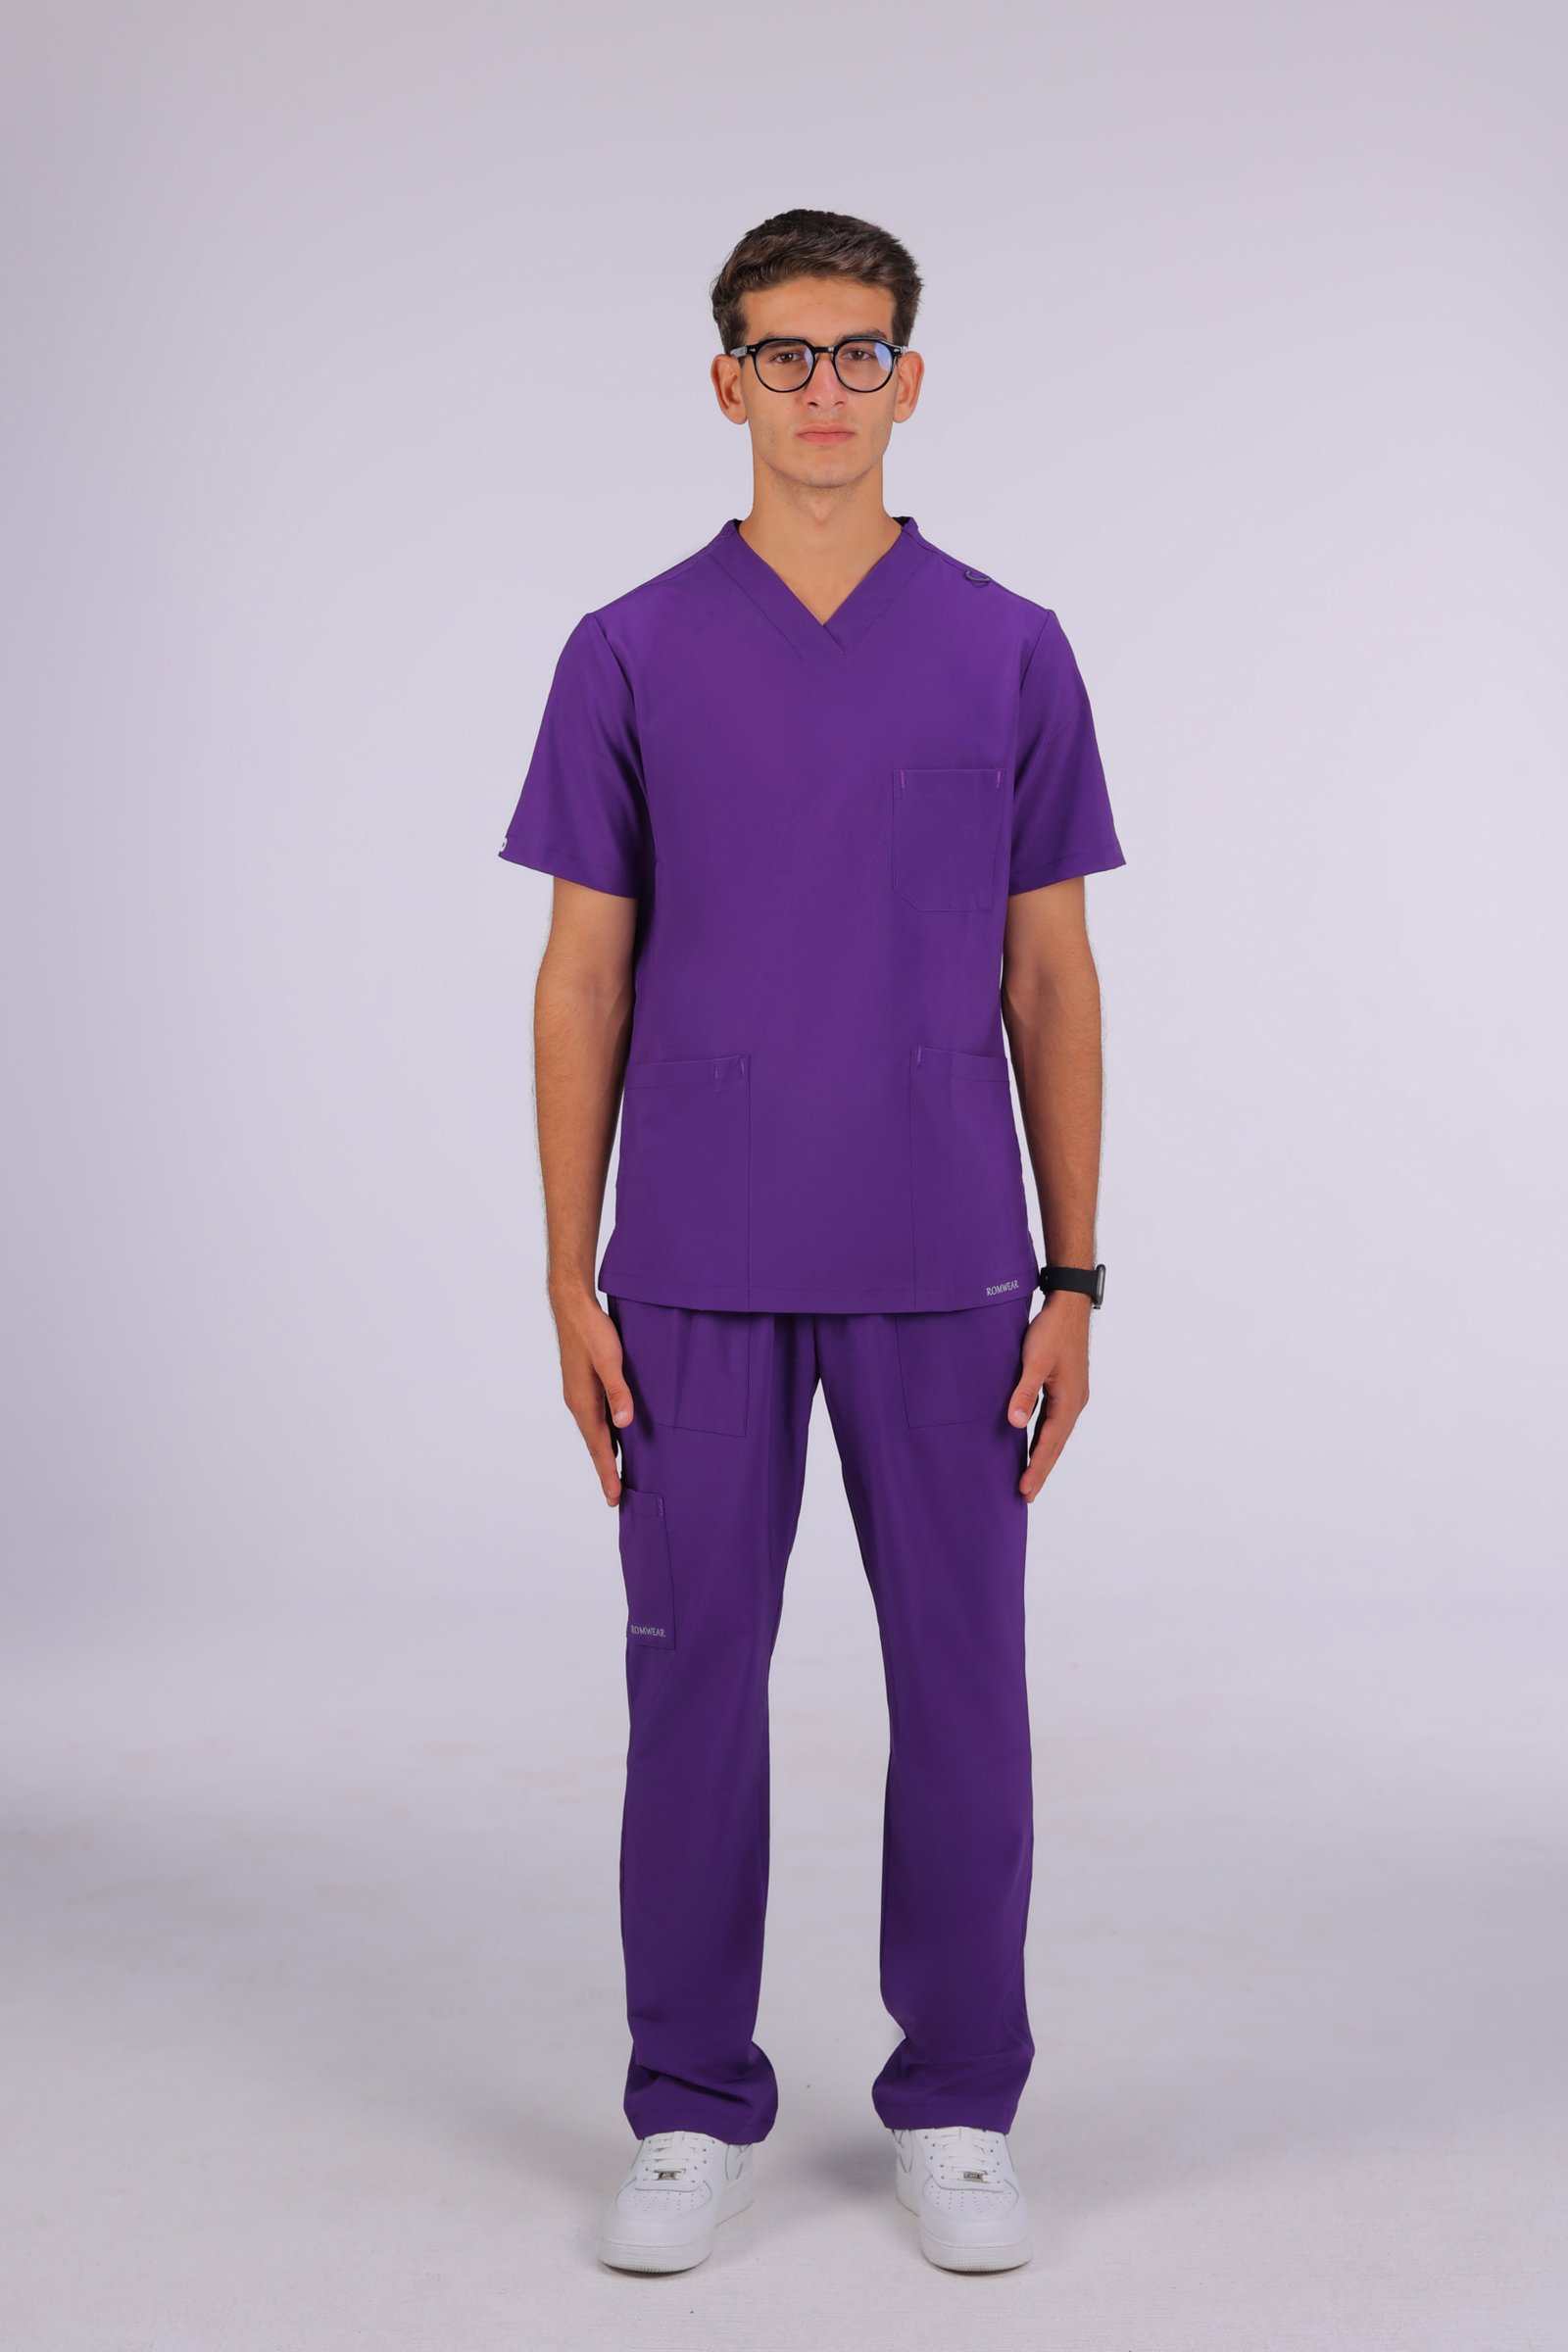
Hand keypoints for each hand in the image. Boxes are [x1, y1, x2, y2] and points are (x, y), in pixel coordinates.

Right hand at [551, 1286, 635, 1502]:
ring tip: (613, 1474)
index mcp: (583, 1402)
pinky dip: (603, 1435)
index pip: (598, 1446)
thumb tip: (623, 1423)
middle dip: (604, 1470)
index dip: (607, 1471)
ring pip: (594, 1432)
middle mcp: (578, 1403)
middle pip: (594, 1445)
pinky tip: (612, 1437)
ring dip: (603, 1454)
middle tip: (614, 1497)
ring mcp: (579, 1395)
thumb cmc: (592, 1332)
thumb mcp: (610, 1360)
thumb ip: (618, 1392)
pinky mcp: (583, 1385)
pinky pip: (594, 1419)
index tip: (613, 1496)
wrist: (573, 1307)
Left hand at [1007, 1291, 1091, 1500]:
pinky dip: (1044, 1437)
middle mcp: (1074, 1403)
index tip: (1025, 1489)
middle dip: (1042, 1470)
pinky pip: (1054, 1421)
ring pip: (1055, 1434)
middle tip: (1027, 1495)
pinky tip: (1034, 1443)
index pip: (1049, 1442)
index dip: (1037, 1467)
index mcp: (1069, 1400)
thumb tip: (1016, 1423)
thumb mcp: (1034, 1360)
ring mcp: (1072, 1396)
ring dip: (1043, 1456)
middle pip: (1055, 1444)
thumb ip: (1025, 1391)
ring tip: (1031, 1477)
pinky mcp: (1066, 1388)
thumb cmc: (1052, 1330)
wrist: (1069, 1305)